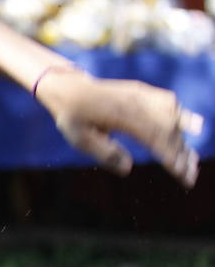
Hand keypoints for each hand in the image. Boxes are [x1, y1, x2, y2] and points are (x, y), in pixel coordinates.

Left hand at [37, 69, 203, 188]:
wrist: (72, 90)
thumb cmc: (74, 118)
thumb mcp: (80, 139)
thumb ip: (104, 153)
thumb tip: (127, 169)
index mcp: (122, 114)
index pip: (154, 137)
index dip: (170, 156)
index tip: (181, 174)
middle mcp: (138, 101)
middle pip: (169, 128)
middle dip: (182, 154)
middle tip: (190, 176)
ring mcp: (143, 94)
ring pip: (173, 116)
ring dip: (184, 139)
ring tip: (191, 161)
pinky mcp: (145, 92)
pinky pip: (169, 104)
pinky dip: (183, 117)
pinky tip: (194, 128)